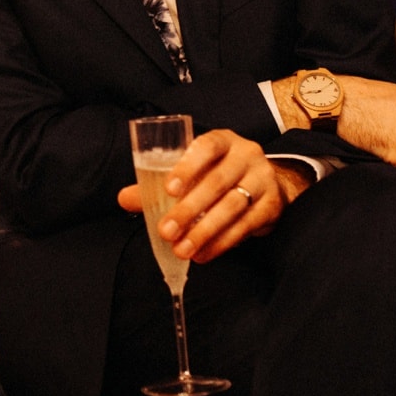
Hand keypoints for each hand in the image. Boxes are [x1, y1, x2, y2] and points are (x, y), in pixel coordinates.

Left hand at [116, 130, 294, 263]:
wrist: (269, 184)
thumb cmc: (219, 174)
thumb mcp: (193, 172)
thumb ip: (158, 185)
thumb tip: (124, 198)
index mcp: (224, 141)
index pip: (207, 146)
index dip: (188, 167)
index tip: (167, 189)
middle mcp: (247, 155)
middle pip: (217, 182)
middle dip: (189, 209)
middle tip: (166, 231)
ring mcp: (263, 180)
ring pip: (233, 206)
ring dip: (204, 231)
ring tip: (181, 249)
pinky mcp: (272, 206)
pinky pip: (246, 226)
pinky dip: (222, 242)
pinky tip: (203, 254)